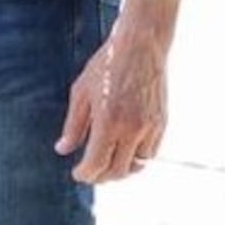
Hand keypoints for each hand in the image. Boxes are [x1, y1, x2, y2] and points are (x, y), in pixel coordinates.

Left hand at [55, 29, 166, 185]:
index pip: (97, 164)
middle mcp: (132, 128)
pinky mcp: (162, 122)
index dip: (85, 174)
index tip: (78, 174)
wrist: (141, 46)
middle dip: (101, 177)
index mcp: (108, 122)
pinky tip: (125, 152)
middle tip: (90, 174)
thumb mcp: (81, 94)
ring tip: (108, 165)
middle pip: (117, 170)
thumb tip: (63, 150)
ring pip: (137, 165)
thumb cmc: (106, 66)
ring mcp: (150, 126)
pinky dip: (137, 158)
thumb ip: (73, 126)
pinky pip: (151, 152)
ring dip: (121, 170)